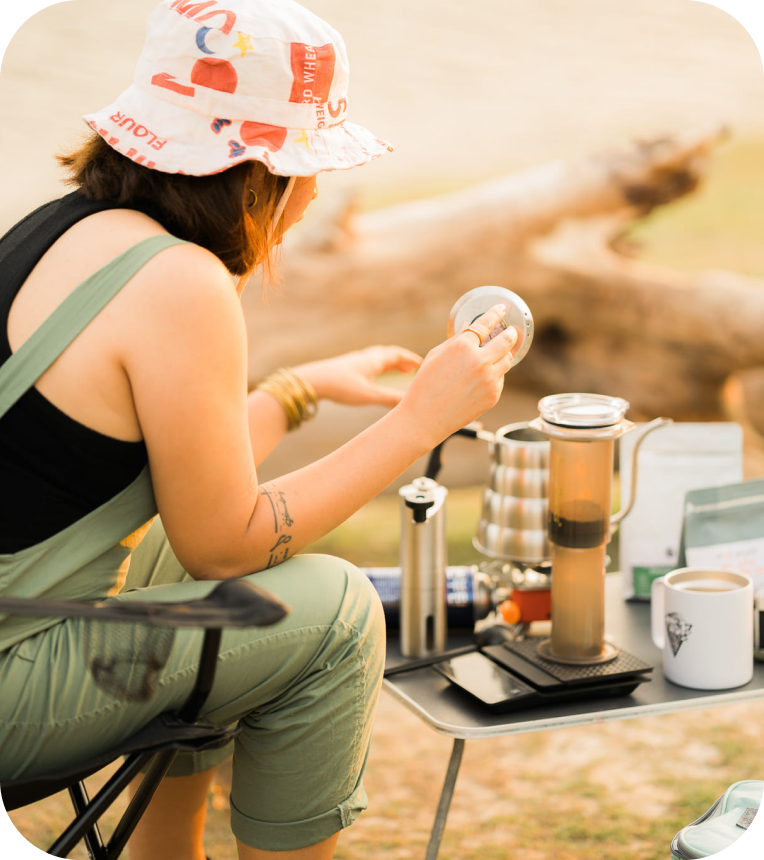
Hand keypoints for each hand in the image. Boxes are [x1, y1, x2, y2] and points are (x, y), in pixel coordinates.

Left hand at [294, 345, 422, 407]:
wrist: (313, 381)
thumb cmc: (341, 386)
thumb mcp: (368, 395)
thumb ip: (389, 398)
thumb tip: (410, 403)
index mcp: (374, 360)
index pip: (397, 355)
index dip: (411, 359)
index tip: (422, 365)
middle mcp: (365, 357)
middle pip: (388, 354)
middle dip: (402, 360)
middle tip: (411, 369)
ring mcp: (354, 360)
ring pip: (377, 358)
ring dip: (389, 363)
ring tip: (396, 371)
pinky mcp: (345, 366)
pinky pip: (367, 363)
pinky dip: (377, 367)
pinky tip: (372, 376)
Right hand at [398, 304, 517, 445]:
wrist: (425, 417)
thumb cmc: (425, 385)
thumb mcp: (436, 355)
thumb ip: (456, 340)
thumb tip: (469, 327)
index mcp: (462, 346)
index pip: (486, 324)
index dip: (496, 314)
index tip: (502, 309)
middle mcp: (479, 361)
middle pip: (506, 340)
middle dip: (511, 333)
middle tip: (511, 331)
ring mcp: (489, 379)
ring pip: (508, 360)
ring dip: (505, 354)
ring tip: (498, 354)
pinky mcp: (493, 395)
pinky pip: (500, 379)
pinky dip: (495, 375)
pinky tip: (482, 379)